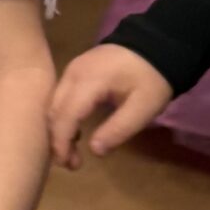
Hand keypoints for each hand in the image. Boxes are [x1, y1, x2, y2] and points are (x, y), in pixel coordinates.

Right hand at [49, 43, 172, 165]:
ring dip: (58, 129)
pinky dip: (62, 117)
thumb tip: (94, 151)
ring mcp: (71, 69)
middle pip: (53, 110)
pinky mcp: (75, 70)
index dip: (62, 143)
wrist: (156, 43)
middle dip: (57, 139)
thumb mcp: (144, 108)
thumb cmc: (152, 77)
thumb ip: (118, 129)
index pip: (65, 116)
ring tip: (72, 151)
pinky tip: (75, 131)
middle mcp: (72, 73)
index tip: (70, 165)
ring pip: (53, 103)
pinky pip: (60, 96)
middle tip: (72, 164)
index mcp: (88, 81)